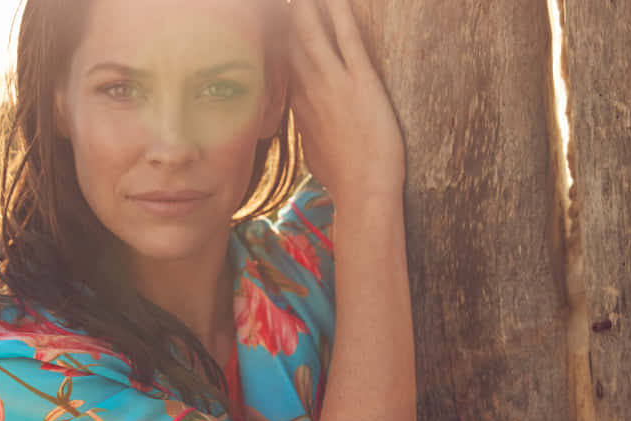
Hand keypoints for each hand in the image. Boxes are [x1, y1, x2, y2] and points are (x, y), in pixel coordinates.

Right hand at [288, 0, 405, 200]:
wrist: (362, 192)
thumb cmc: (344, 179)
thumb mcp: (315, 154)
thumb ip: (308, 132)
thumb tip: (307, 130)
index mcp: (297, 106)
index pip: (280, 63)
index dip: (273, 39)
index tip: (268, 22)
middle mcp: (308, 90)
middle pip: (287, 42)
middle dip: (281, 16)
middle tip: (274, 2)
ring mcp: (332, 83)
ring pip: (311, 33)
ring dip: (304, 7)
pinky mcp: (360, 81)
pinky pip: (346, 37)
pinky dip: (338, 12)